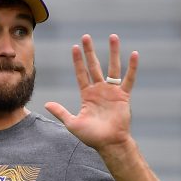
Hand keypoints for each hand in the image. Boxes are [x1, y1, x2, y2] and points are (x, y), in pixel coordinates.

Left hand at [45, 34, 137, 154]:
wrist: (109, 143)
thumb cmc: (91, 136)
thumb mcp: (72, 123)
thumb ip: (61, 112)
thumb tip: (46, 104)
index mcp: (87, 95)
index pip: (81, 74)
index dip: (78, 61)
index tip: (74, 47)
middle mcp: (99, 90)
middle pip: (94, 66)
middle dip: (90, 52)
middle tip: (86, 37)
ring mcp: (112, 92)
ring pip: (112, 68)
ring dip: (112, 52)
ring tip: (112, 36)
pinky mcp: (123, 96)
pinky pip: (128, 79)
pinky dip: (132, 67)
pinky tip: (134, 54)